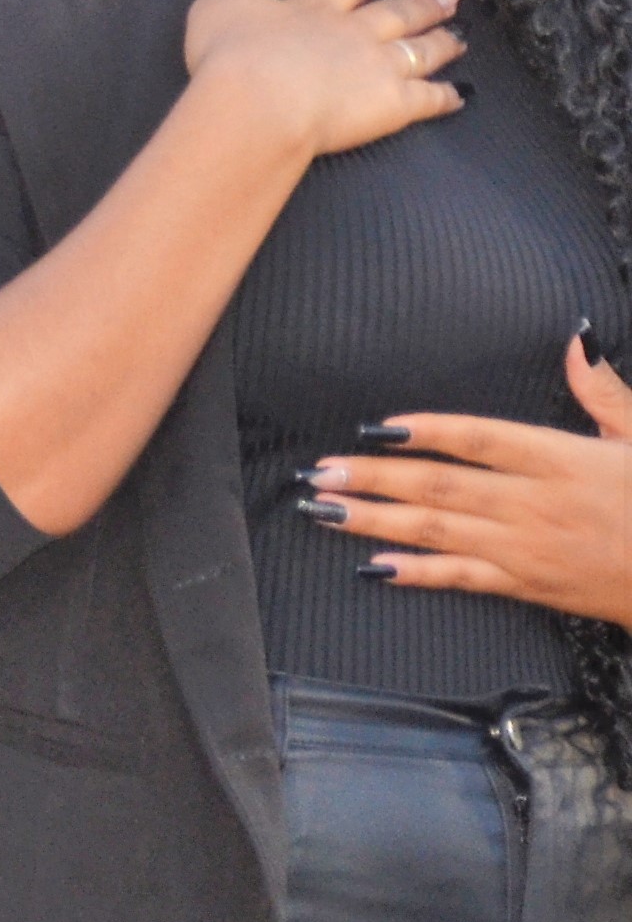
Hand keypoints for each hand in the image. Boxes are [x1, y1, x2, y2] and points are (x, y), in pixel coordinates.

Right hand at [178, 0, 464, 170]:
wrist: (257, 104)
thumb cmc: (229, 57)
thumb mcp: (214, 7)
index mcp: (313, 8)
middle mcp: (353, 32)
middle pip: (397, 13)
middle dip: (425, 4)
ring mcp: (379, 66)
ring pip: (421, 49)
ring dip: (444, 42)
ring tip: (464, 36)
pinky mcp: (394, 103)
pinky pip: (430, 98)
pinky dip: (448, 96)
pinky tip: (464, 94)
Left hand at [308, 338, 631, 627]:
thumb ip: (602, 389)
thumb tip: (576, 336)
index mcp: (562, 460)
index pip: (482, 439)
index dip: (427, 431)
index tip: (375, 426)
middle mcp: (536, 504)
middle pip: (442, 486)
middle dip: (375, 477)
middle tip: (319, 471)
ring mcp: (527, 548)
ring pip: (439, 531)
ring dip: (376, 519)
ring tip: (324, 508)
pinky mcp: (527, 585)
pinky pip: (464, 578)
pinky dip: (417, 573)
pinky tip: (372, 567)